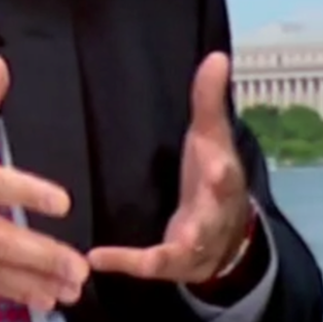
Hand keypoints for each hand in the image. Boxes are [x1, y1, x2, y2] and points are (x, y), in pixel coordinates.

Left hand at [89, 52, 252, 283]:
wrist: (227, 234)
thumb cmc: (211, 174)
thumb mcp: (211, 137)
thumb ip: (209, 100)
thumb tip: (216, 56)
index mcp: (223, 182)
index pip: (226, 175)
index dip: (221, 171)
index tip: (214, 164)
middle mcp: (213, 217)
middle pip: (210, 219)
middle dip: (201, 223)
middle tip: (188, 230)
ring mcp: (196, 244)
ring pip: (182, 250)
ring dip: (160, 255)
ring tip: (121, 255)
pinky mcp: (173, 262)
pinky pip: (149, 265)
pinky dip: (124, 263)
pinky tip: (95, 259)